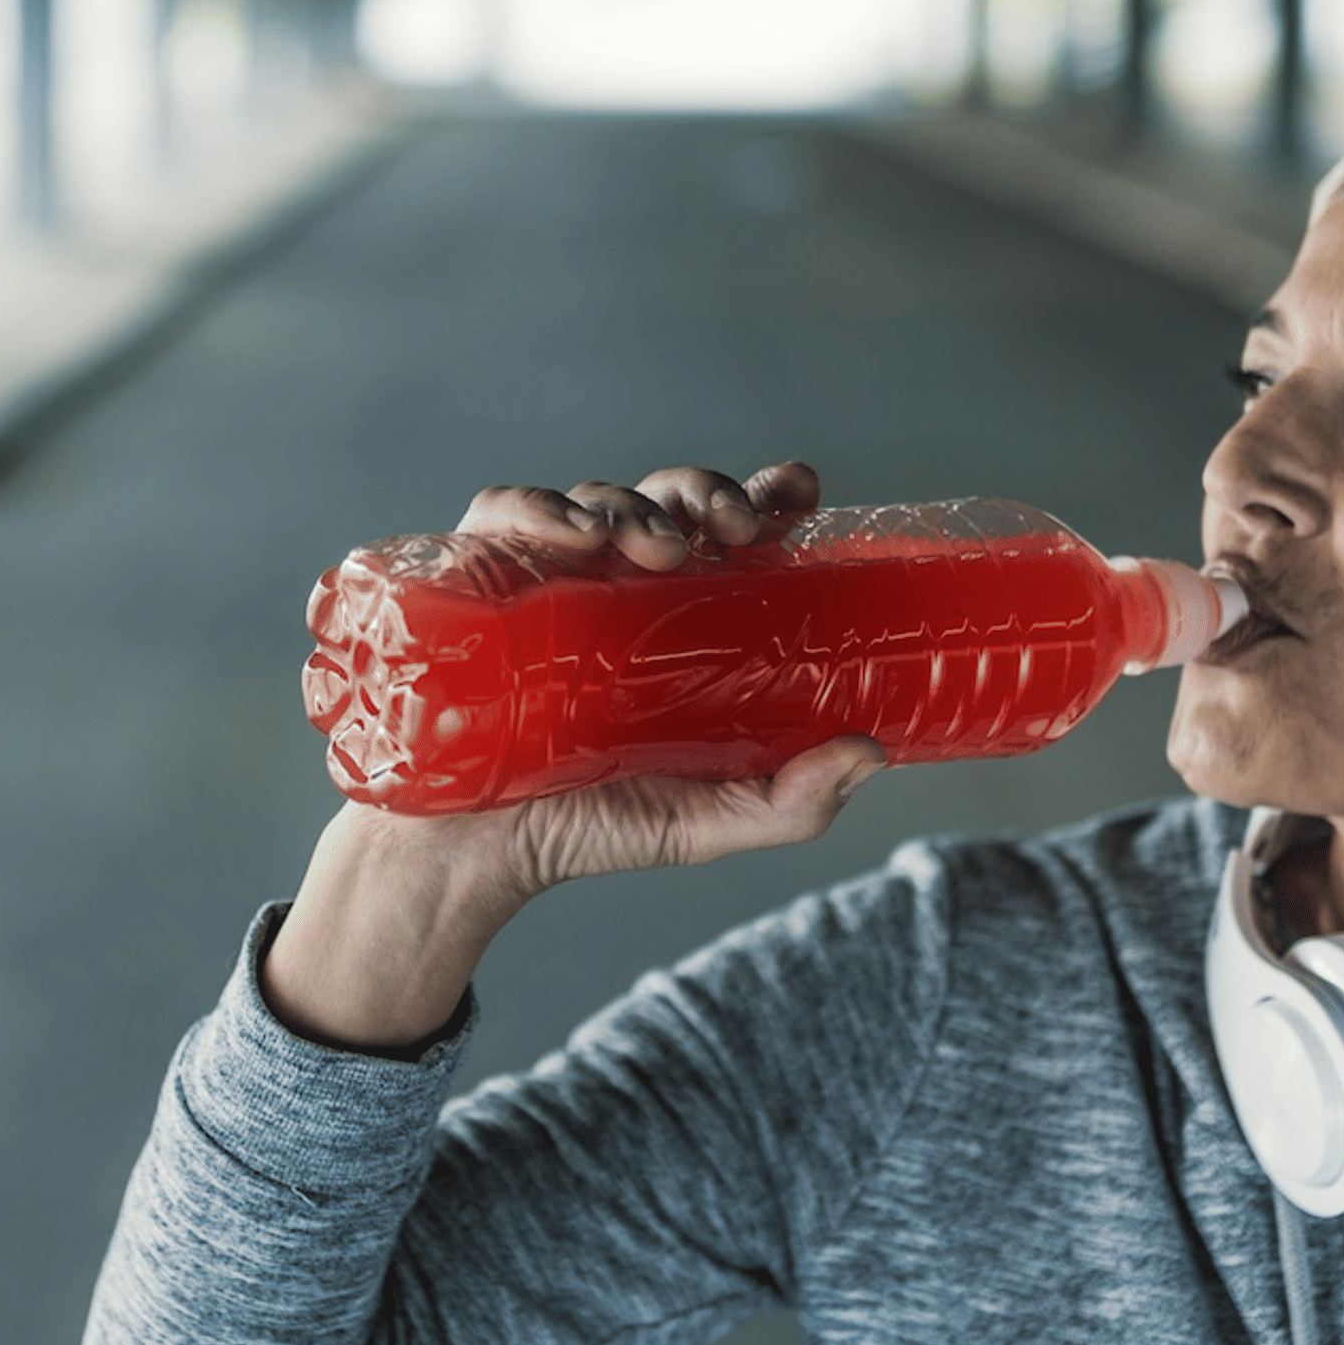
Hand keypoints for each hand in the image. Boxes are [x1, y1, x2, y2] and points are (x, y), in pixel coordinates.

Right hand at [264, 459, 888, 1051]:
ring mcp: (546, 575)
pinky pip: (503, 512)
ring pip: (597, 499)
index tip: (797, 490)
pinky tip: (572, 535)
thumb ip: (789, 802)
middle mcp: (617, 584)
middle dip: (708, 491)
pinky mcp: (475, 577)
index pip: (732, 533)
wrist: (471, 854)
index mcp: (681, 620)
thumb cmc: (588, 824)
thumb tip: (871, 752)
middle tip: (736, 527)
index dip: (767, 496)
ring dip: (636, 505)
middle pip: (671, 500)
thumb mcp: (703, 822)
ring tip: (658, 547)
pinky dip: (539, 507)